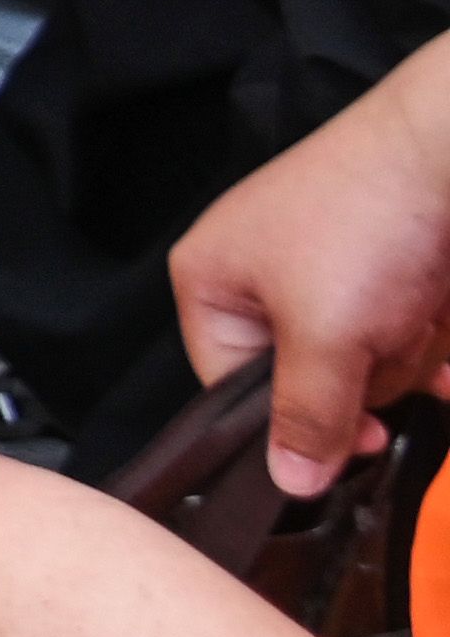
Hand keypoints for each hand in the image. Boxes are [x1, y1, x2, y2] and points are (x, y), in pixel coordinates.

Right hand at [174, 41, 449, 491]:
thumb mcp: (326, 335)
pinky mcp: (384, 271)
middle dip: (364, 374)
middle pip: (306, 383)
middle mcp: (260, 277)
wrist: (449, 153)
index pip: (233, 390)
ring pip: (364, 367)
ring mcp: (328, 273)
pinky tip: (438, 313)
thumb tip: (290, 483)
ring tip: (415, 306)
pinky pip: (401, 339)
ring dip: (406, 354)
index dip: (297, 420)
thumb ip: (307, 416)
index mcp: (210, 281)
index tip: (357, 433)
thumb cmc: (365, 220)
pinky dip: (429, 338)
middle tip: (385, 339)